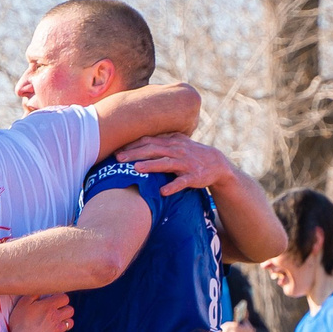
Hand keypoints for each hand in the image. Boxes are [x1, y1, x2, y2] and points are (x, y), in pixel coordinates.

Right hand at [5, 291, 71, 331]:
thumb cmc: (21, 323)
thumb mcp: (23, 304)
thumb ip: (33, 295)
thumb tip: (40, 291)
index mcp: (50, 306)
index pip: (65, 298)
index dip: (60, 297)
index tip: (53, 299)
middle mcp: (57, 317)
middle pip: (70, 310)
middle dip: (65, 308)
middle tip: (56, 309)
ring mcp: (58, 329)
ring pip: (70, 322)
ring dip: (65, 320)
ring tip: (57, 320)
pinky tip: (53, 331)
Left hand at [116, 133, 232, 194]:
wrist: (216, 163)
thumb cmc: (190, 154)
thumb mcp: (176, 143)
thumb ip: (158, 141)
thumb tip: (136, 140)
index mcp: (170, 142)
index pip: (148, 141)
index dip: (132, 145)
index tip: (115, 150)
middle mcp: (177, 150)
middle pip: (153, 150)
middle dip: (135, 154)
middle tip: (118, 159)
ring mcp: (185, 163)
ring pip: (166, 163)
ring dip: (151, 166)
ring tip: (136, 169)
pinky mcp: (193, 176)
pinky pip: (182, 182)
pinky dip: (173, 186)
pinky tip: (163, 191)